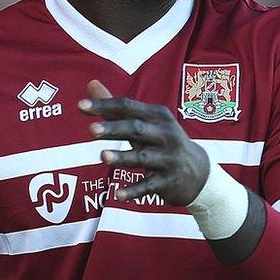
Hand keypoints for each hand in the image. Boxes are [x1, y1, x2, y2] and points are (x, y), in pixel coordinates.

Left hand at [79, 80, 209, 205]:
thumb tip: (91, 84)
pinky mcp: (169, 181)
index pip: (128, 107)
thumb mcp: (145, 123)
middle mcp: (166, 134)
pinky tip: (117, 195)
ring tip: (103, 156)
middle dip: (114, 129)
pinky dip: (134, 191)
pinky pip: (149, 185)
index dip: (105, 106)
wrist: (198, 173)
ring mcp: (169, 158)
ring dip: (123, 157)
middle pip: (137, 129)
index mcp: (157, 116)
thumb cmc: (163, 143)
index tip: (80, 107)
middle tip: (91, 130)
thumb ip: (116, 108)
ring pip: (143, 157)